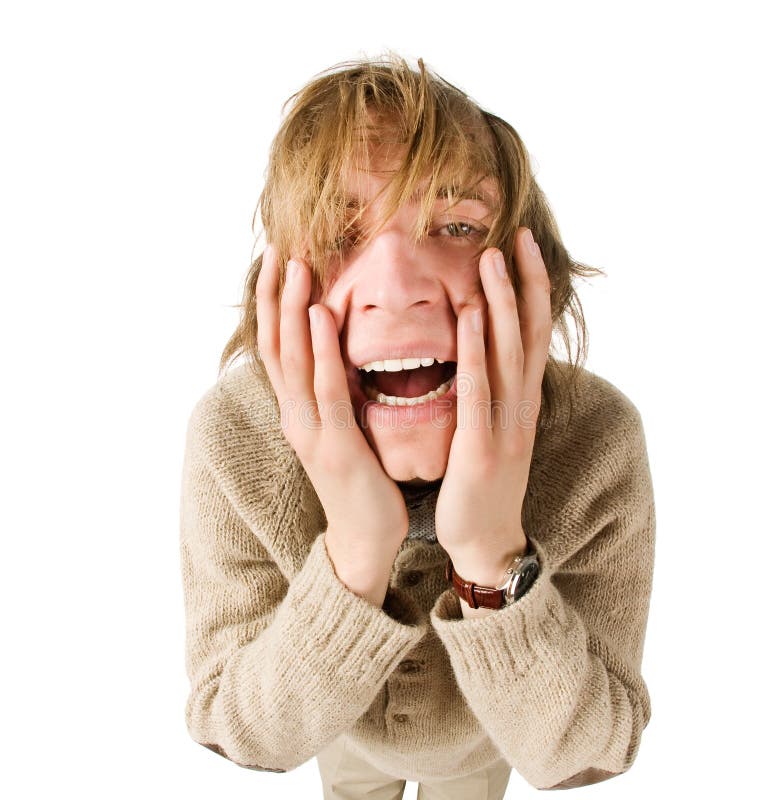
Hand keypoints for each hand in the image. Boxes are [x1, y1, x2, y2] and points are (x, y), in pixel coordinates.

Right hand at [255, 245, 408, 602]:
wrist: (364, 539)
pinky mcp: (336, 446)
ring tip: (294, 267)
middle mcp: (295, 416)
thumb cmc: (359, 482)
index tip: (279, 262)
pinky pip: (325, 390)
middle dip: (275, 296)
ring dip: (291, 310)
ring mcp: (310, 431)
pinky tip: (319, 316)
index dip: (274, 305)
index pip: (279, 348)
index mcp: (299, 412)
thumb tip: (339, 357)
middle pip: (276, 345)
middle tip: (278, 249)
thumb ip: (335, 395)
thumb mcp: (342, 430)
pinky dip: (319, 350)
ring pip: (292, 360)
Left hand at [435, 227, 551, 586]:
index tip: (523, 246)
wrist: (485, 538)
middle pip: (530, 334)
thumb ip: (494, 390)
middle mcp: (522, 406)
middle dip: (524, 283)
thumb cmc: (484, 481)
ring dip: (503, 303)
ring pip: (509, 353)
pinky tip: (468, 318)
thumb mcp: (495, 428)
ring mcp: (506, 426)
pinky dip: (475, 351)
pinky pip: (478, 391)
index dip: (532, 288)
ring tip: (493, 260)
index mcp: (522, 400)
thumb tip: (484, 351)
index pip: (533, 333)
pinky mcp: (482, 448)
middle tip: (516, 236)